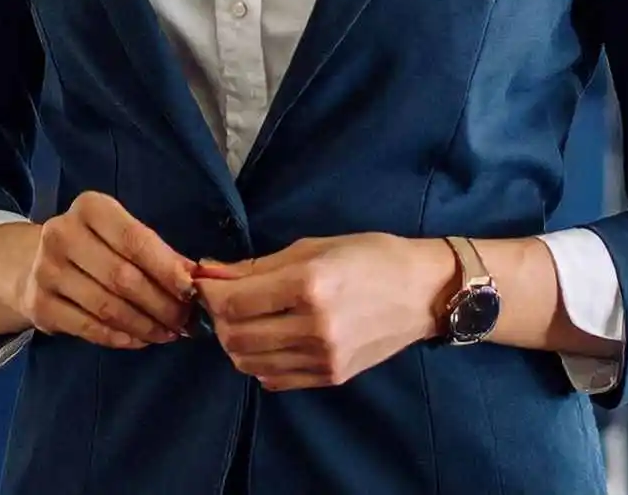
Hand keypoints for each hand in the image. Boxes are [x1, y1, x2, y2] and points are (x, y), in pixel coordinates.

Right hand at [0, 192, 196, 349]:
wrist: (37, 262)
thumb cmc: (96, 245)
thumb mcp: (123, 234)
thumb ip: (157, 252)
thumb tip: (196, 278)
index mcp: (89, 208)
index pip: (134, 239)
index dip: (166, 268)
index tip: (192, 290)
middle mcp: (62, 234)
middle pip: (122, 277)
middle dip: (161, 304)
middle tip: (185, 321)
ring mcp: (46, 271)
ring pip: (107, 307)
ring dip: (144, 325)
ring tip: (169, 333)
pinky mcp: (38, 306)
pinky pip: (88, 328)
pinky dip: (120, 338)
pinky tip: (140, 340)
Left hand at [194, 234, 453, 390]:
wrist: (423, 292)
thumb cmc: (369, 256)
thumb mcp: (312, 248)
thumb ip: (257, 266)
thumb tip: (208, 273)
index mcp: (309, 285)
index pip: (233, 302)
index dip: (208, 293)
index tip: (204, 282)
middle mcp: (314, 327)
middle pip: (234, 337)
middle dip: (218, 318)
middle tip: (224, 301)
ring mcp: (323, 358)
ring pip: (248, 363)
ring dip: (235, 342)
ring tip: (246, 320)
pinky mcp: (330, 377)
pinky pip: (273, 379)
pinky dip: (260, 361)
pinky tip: (271, 339)